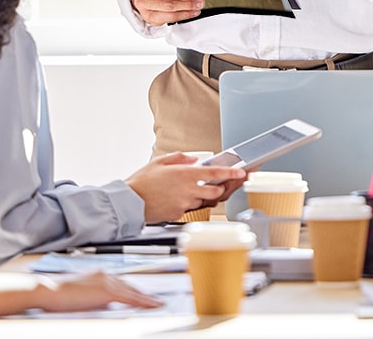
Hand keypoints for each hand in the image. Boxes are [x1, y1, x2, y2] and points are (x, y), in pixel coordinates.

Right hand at [32, 272, 162, 311]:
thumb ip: (96, 297)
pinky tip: (150, 305)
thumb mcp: (81, 295)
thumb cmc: (58, 295)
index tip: (145, 296)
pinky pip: (129, 297)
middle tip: (157, 301)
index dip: (135, 291)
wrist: (48, 291)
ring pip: (133, 291)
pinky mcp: (106, 290)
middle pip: (130, 286)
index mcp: (99, 274)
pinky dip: (142, 301)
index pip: (122, 284)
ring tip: (158, 304)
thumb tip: (106, 305)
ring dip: (147, 298)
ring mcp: (106, 281)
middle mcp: (105, 274)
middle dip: (144, 294)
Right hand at [126, 152, 245, 222]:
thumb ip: (180, 158)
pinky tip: (179, 197)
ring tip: (194, 189)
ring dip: (204, 195)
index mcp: (185, 174)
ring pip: (204, 201)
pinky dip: (190, 202)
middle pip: (216, 191)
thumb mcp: (160, 162)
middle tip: (222, 183)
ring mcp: (184, 203)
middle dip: (221, 188)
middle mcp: (188, 189)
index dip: (231, 173)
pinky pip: (191, 208)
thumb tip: (193, 160)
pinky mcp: (179, 214)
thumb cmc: (142, 182)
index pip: (215, 173)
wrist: (130, 202)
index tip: (242, 172)